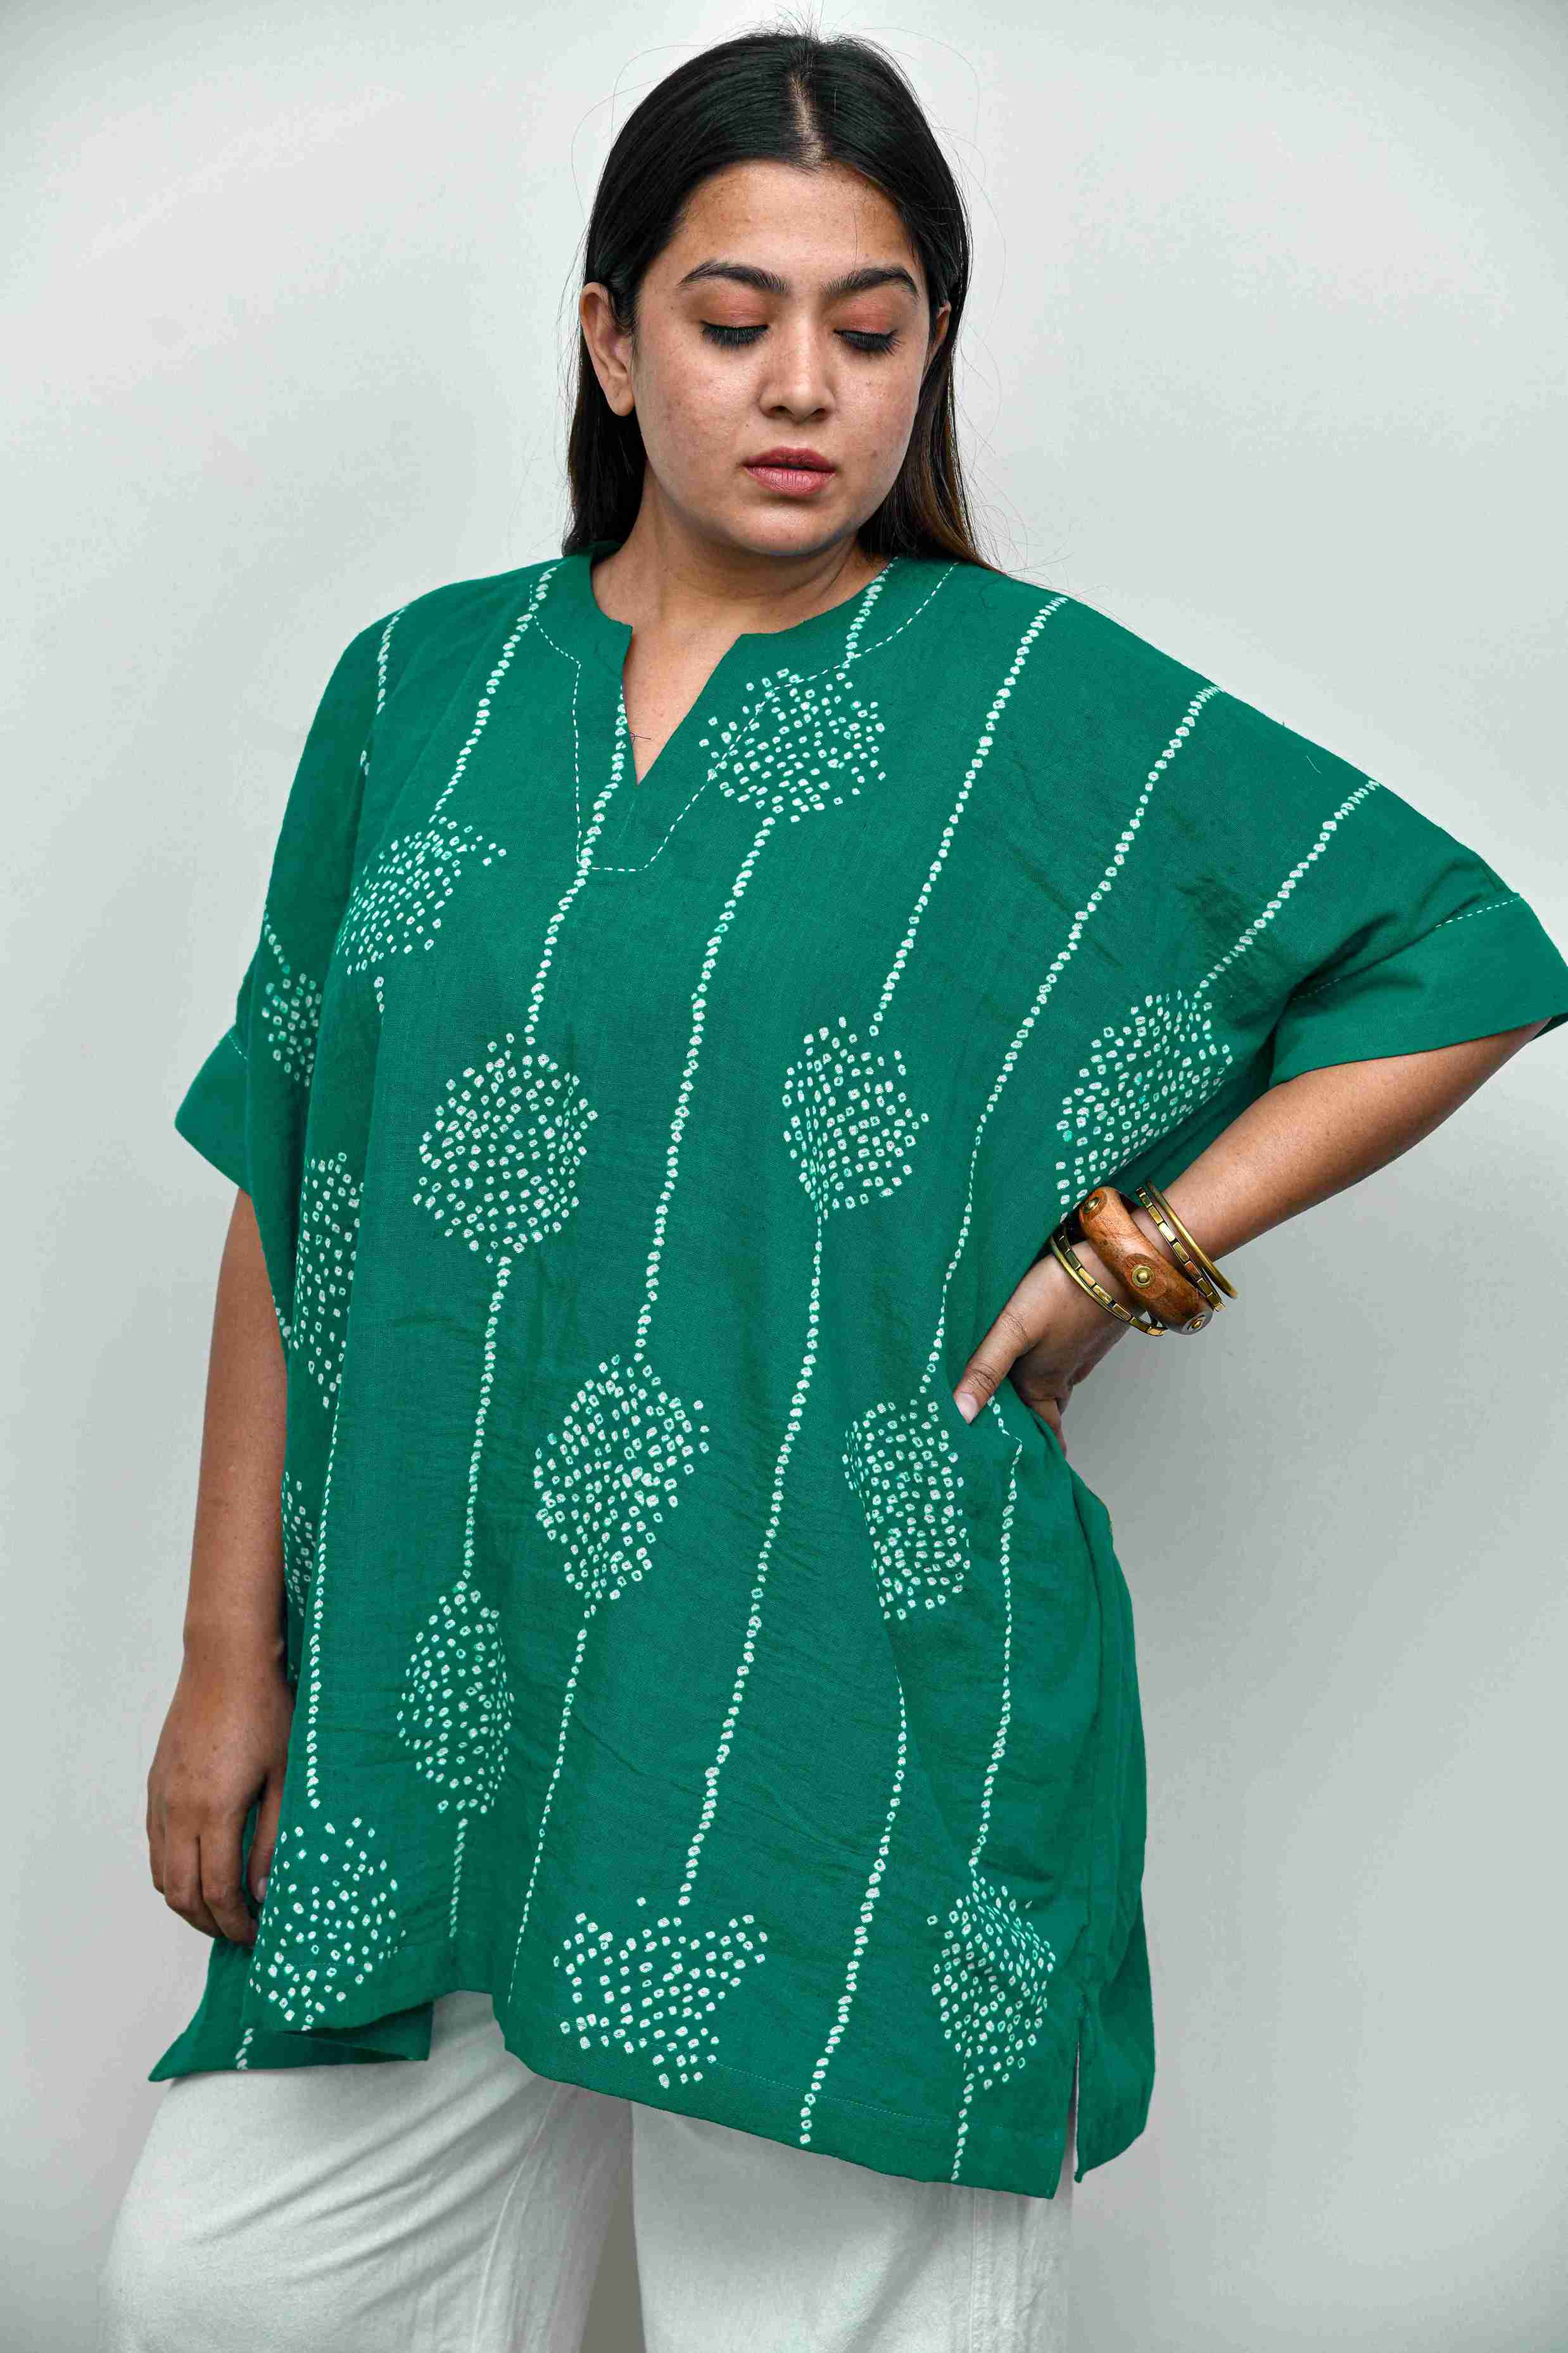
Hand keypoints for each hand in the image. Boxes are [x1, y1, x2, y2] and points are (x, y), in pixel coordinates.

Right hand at [145, 1639, 292, 1947]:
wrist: (226, 1660)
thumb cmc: (267, 1712)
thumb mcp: (287, 1778)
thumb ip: (273, 1840)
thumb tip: (263, 1893)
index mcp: (215, 1811)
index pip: (217, 1893)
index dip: (236, 1924)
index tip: (258, 1936)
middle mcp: (178, 1810)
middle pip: (180, 1895)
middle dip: (209, 1923)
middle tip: (240, 1932)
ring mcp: (161, 1797)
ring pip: (160, 1874)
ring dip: (187, 1901)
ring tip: (222, 1907)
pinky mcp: (155, 1783)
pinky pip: (154, 1844)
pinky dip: (172, 1870)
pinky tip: (201, 1866)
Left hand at [951, 1229, 1149, 1457]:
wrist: (1117, 1260)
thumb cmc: (1062, 1293)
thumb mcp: (1013, 1330)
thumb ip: (985, 1369)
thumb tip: (960, 1416)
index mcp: (1043, 1382)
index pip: (1041, 1429)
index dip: (1034, 1450)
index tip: (1027, 1472)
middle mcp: (1063, 1373)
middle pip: (1048, 1410)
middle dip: (1035, 1428)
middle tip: (1019, 1444)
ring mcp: (1079, 1351)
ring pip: (1058, 1383)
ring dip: (1042, 1397)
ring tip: (1021, 1404)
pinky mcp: (1087, 1328)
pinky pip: (1066, 1359)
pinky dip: (1052, 1367)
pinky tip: (1041, 1355)